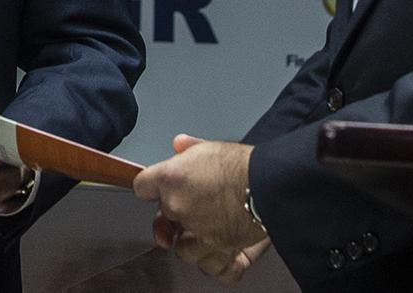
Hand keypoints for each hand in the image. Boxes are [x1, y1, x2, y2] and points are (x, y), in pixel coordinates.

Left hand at [134, 135, 262, 279]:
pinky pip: (214, 268)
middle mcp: (179, 209)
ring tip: (205, 233)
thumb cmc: (243, 163)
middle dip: (175, 216)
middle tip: (190, 208)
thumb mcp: (211, 146)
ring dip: (193, 244)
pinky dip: (220, 264)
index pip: (141, 187)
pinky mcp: (222, 251)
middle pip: (163, 220)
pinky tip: (223, 253)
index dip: (150, 188)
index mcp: (171, 180)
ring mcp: (199, 234)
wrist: (271, 182)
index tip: (154, 189)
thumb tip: (179, 144)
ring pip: (184, 250)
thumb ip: (190, 148)